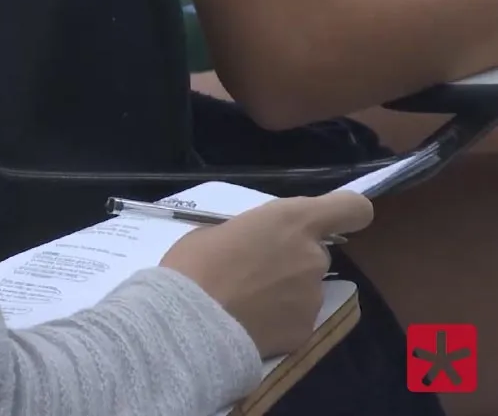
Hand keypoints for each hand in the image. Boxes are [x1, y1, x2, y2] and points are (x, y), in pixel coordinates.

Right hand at [160, 191, 372, 357]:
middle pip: (317, 253)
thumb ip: (250, 234)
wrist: (187, 323)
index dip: (345, 212)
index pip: (352, 208)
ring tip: (246, 304)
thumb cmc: (194, 265)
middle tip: (254, 273)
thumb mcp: (217, 231)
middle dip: (292, 260)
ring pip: (305, 289)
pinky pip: (295, 319)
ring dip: (284, 292)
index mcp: (292, 220)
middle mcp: (312, 256)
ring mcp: (312, 297)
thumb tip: (253, 245)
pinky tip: (249, 325)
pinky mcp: (305, 331)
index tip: (328, 222)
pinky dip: (278, 321)